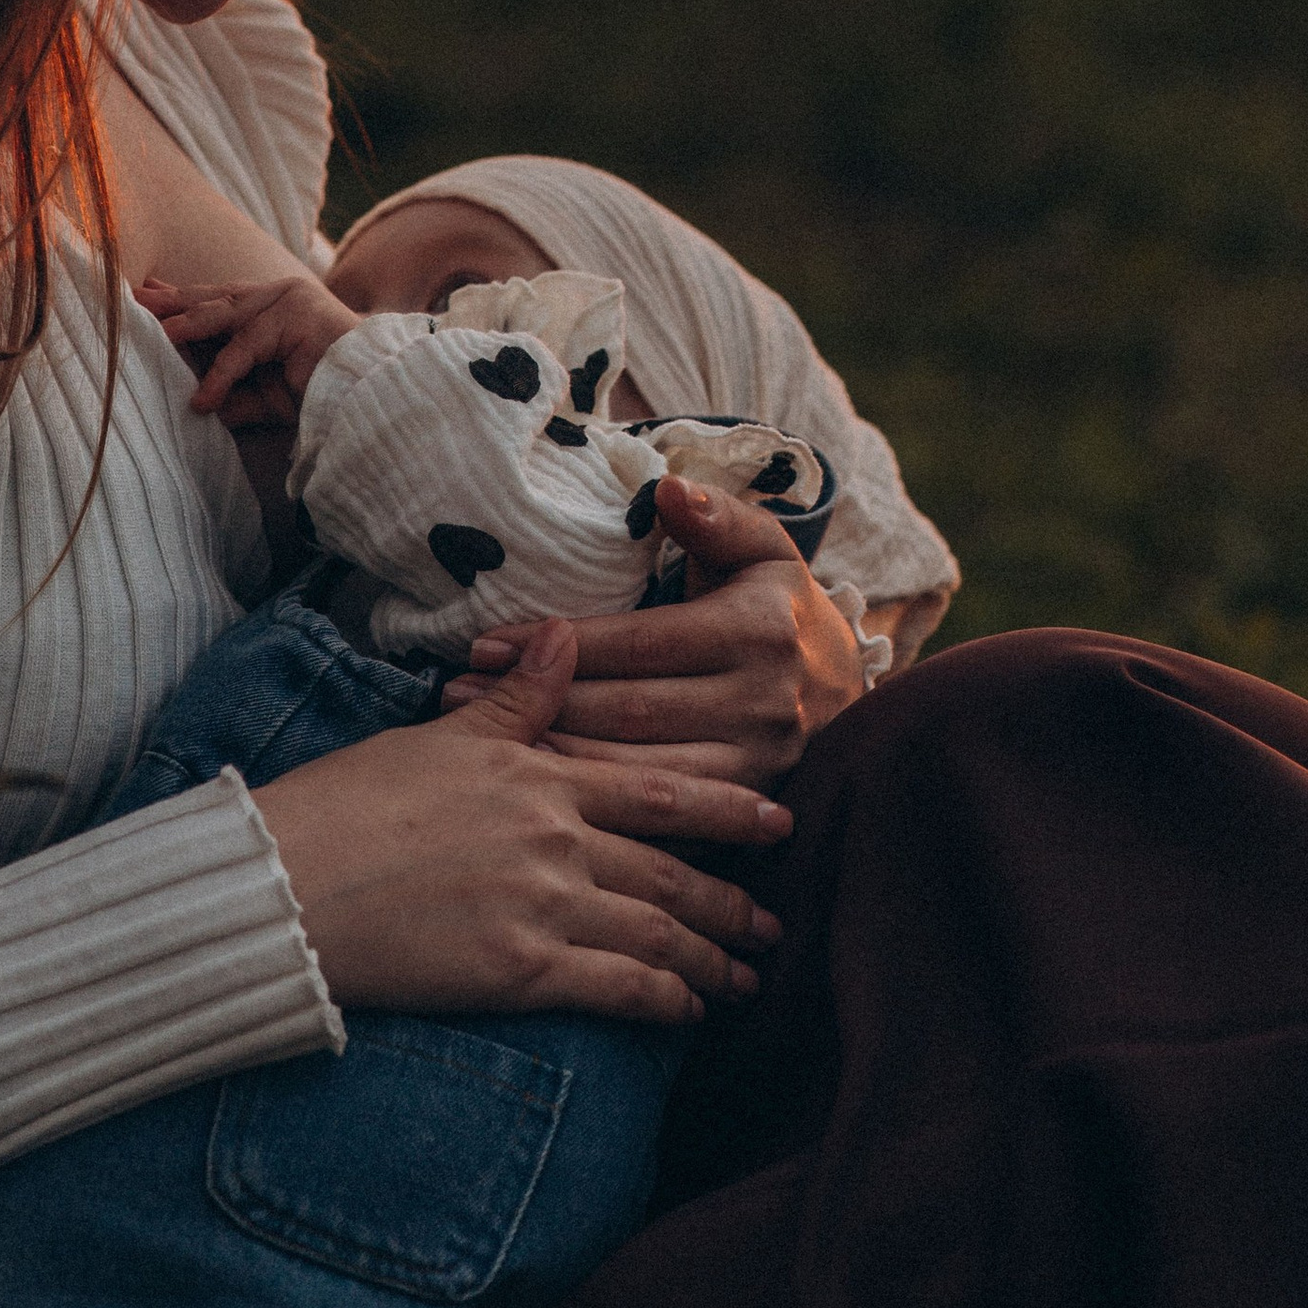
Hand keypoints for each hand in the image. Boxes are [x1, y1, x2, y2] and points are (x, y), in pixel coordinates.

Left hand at [140, 268, 357, 429]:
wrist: (373, 397)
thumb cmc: (321, 396)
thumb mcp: (263, 396)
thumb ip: (228, 393)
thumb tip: (188, 402)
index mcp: (269, 306)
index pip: (215, 298)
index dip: (179, 298)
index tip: (144, 295)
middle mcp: (276, 295)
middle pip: (212, 297)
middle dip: (170, 302)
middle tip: (131, 302)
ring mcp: (288, 300)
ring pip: (224, 313)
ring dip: (184, 327)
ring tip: (150, 338)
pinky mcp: (297, 316)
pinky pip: (247, 347)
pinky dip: (222, 376)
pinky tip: (202, 400)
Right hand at [253, 620, 790, 1025]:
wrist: (288, 878)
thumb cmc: (350, 802)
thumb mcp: (442, 735)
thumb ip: (520, 699)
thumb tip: (566, 637)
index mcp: (541, 776)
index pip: (658, 791)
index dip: (726, 811)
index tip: (776, 821)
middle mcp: (557, 839)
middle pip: (672, 870)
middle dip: (733, 902)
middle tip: (777, 924)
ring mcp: (544, 906)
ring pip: (658, 933)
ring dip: (712, 960)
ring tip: (746, 979)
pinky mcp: (519, 970)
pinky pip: (618, 988)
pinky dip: (665, 1002)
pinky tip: (689, 1014)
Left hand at [443, 479, 865, 785]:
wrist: (855, 698)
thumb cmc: (781, 614)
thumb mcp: (764, 553)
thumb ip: (717, 518)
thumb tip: (669, 488)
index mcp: (757, 630)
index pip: (636, 642)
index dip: (554, 646)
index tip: (480, 646)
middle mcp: (762, 703)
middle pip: (625, 711)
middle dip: (533, 705)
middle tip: (453, 699)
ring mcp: (757, 768)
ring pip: (635, 771)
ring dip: (549, 759)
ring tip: (476, 747)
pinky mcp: (746, 811)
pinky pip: (658, 818)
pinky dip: (595, 807)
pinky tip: (539, 792)